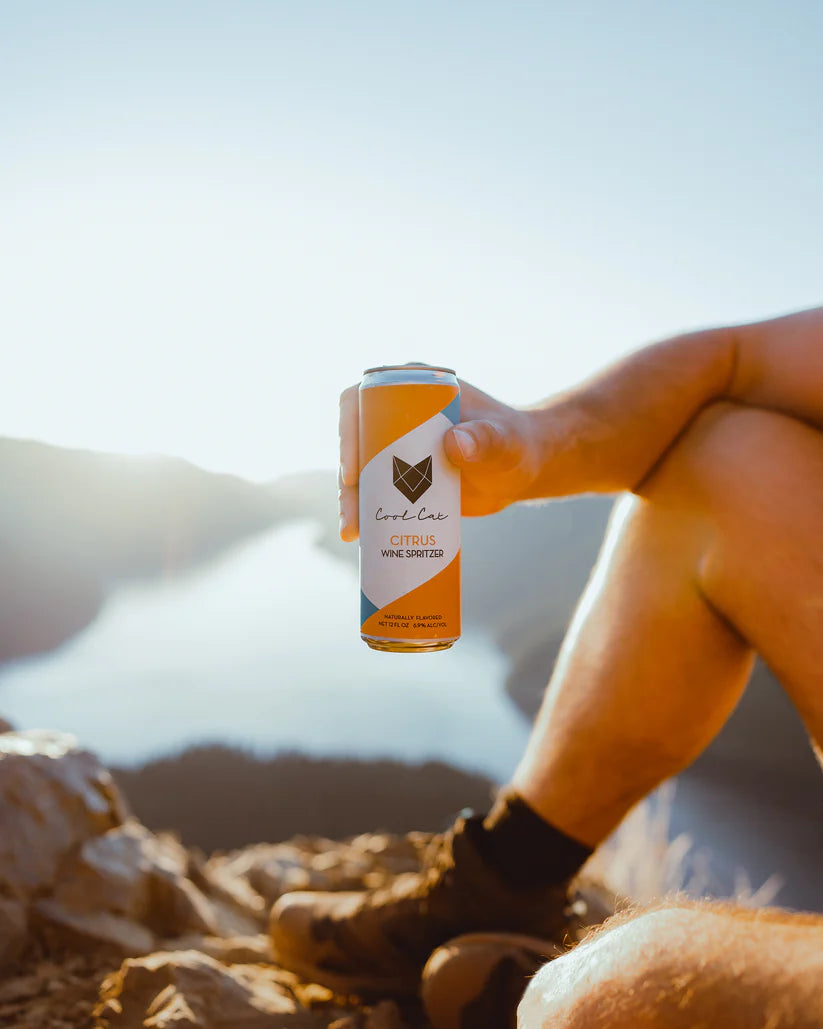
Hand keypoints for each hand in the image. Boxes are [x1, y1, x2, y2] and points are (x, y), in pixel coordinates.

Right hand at [338, 379, 539, 540]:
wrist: (522, 471)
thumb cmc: (515, 446)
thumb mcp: (503, 443)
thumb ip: (486, 439)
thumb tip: (454, 442)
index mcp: (414, 390)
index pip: (364, 400)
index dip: (348, 431)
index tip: (353, 469)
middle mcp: (397, 414)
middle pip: (355, 442)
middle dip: (347, 481)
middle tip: (353, 516)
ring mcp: (396, 446)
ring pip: (359, 470)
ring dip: (351, 502)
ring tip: (353, 534)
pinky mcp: (400, 474)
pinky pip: (373, 490)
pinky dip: (365, 512)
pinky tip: (361, 537)